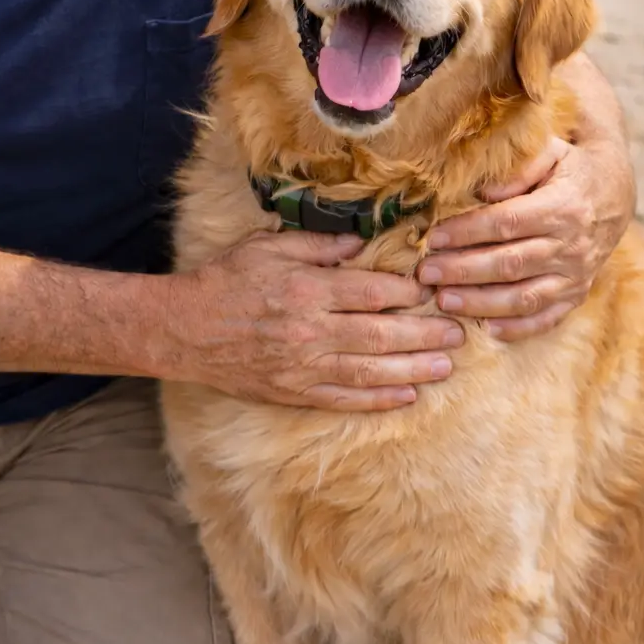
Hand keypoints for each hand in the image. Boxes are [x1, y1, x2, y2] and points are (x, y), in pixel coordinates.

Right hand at [167, 230, 464, 411]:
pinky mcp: (294, 393)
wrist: (185, 330)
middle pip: (380, 334)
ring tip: (446, 367)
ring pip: (370, 371)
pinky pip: (345, 399)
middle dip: (424, 334)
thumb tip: (358, 243)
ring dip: (413, 369)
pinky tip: (406, 396)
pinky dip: (378, 400)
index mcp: (305, 289)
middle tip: (458, 334)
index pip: (370, 291)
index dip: (405, 291)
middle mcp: (309, 330)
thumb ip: (315, 245)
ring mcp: (303, 367)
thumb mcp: (266, 247)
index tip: (432, 288)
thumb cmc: (226, 281)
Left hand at [417, 134, 633, 340]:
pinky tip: (486, 328)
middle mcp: (570, 246)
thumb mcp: (550, 152)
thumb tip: (484, 192)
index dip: (466, 232)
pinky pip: (547, 318)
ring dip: (481, 303)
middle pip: (510, 264)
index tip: (433, 237)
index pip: (506, 223)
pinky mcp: (577, 294)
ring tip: (443, 301)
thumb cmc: (569, 169)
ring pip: (524, 297)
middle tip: (425, 273)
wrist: (614, 193)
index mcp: (561, 208)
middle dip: (463, 270)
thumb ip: (519, 169)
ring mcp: (576, 275)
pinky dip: (517, 327)